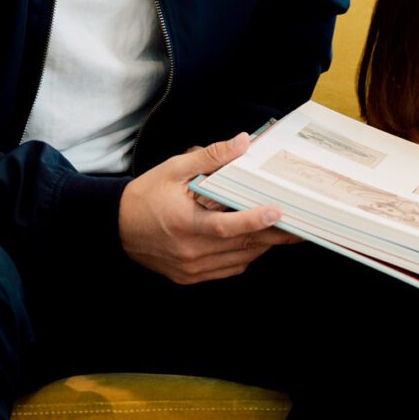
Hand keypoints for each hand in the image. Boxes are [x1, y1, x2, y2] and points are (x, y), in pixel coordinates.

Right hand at [120, 132, 300, 283]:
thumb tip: (243, 142)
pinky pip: (228, 269)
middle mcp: (190, 251)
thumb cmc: (145, 196)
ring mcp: (191, 268)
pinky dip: (246, 256)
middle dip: (275, 235)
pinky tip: (257, 242)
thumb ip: (210, 157)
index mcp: (185, 224)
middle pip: (242, 246)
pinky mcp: (190, 277)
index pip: (226, 226)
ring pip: (239, 260)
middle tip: (303, 225)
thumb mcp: (174, 169)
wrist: (115, 228)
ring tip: (286, 231)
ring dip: (263, 246)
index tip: (277, 212)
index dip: (254, 221)